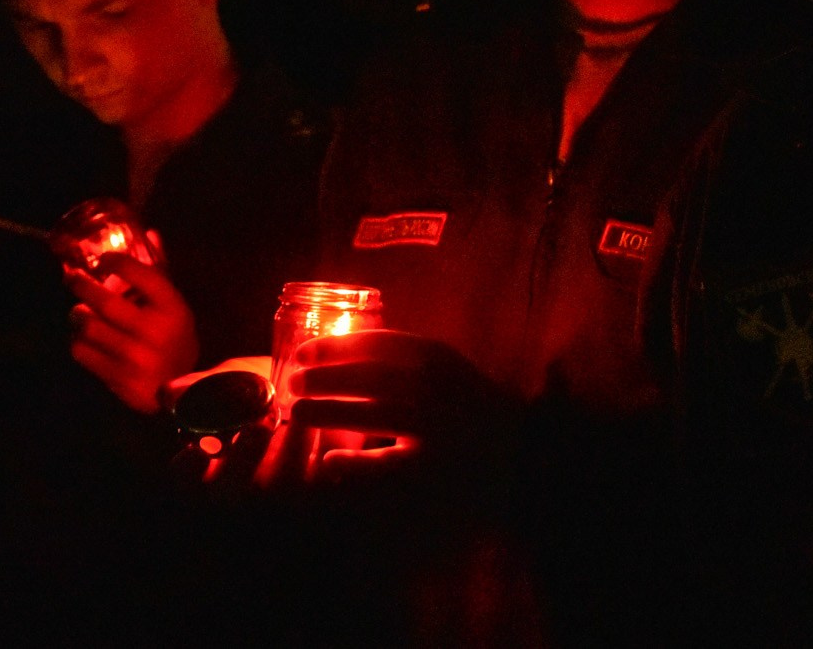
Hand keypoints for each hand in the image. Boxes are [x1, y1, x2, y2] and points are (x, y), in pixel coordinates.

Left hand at [66, 252, 199, 413]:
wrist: (179, 388)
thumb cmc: (174, 338)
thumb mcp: (175, 305)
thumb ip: (159, 272)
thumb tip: (149, 234)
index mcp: (173, 308)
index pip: (144, 275)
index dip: (118, 262)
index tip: (103, 259)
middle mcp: (155, 331)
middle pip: (106, 302)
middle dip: (82, 285)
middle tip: (71, 277)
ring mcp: (135, 357)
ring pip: (89, 327)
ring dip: (77, 316)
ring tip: (78, 312)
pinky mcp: (118, 377)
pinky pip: (83, 352)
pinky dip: (78, 342)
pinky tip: (84, 338)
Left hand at [288, 330, 502, 459]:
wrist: (520, 453)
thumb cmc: (472, 407)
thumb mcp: (446, 370)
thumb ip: (405, 361)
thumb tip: (339, 353)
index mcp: (441, 359)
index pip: (381, 345)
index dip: (336, 346)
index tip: (304, 351)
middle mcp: (441, 388)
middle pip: (371, 377)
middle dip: (326, 377)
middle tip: (293, 381)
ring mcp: (440, 428)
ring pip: (375, 415)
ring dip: (330, 411)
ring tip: (298, 412)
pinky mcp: (436, 468)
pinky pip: (388, 465)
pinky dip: (356, 464)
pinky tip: (330, 462)